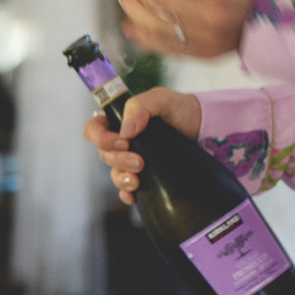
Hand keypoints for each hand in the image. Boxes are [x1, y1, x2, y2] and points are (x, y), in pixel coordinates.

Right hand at [84, 87, 202, 204]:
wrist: (201, 127)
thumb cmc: (179, 109)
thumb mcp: (161, 99)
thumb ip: (140, 106)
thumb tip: (126, 130)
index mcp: (117, 121)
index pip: (93, 130)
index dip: (100, 138)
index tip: (122, 142)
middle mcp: (120, 142)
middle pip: (104, 155)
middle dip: (119, 161)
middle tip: (140, 162)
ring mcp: (130, 160)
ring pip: (114, 174)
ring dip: (122, 179)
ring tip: (138, 180)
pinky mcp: (143, 176)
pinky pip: (126, 190)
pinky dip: (127, 194)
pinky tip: (135, 195)